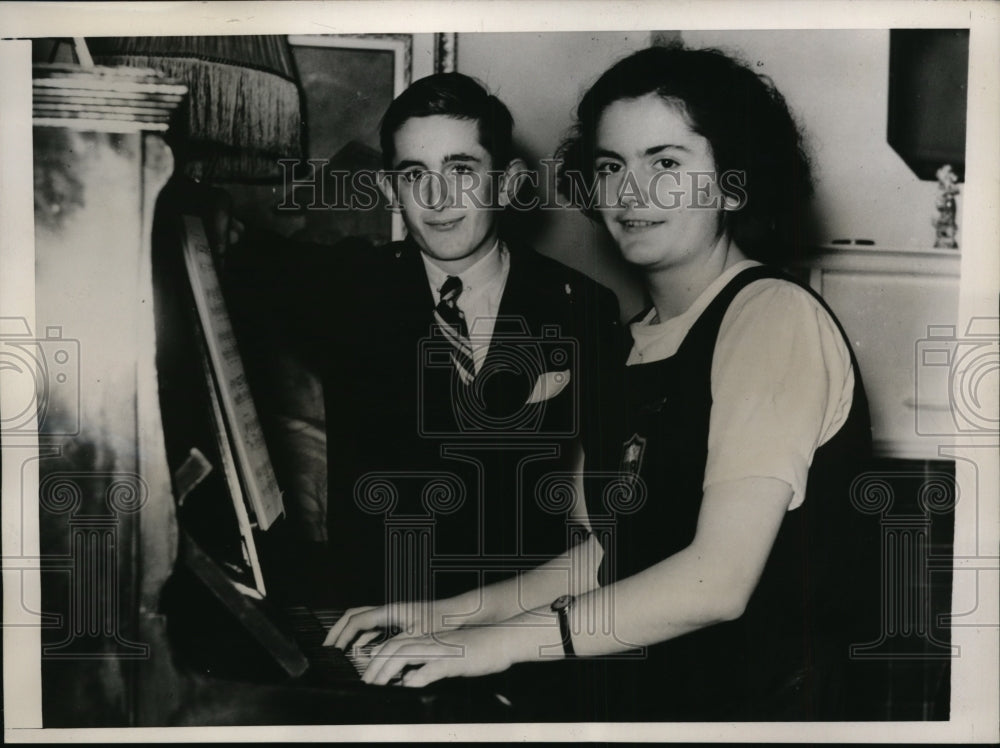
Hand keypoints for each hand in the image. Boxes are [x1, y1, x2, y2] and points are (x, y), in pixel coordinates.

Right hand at [323, 601, 446, 650]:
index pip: (357, 620)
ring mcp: (393, 614)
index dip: (341, 634)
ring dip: (350, 634)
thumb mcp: (416, 637)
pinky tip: (362, 650)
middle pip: (354, 615)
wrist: (458, 615)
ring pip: (362, 620)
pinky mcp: (398, 621)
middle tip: (327, 646)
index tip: (331, 648)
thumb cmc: (441, 622)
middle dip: (338, 629)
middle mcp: (388, 610)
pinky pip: (373, 627)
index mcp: (390, 611)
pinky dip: (363, 637)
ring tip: (340, 651)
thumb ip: (393, 646)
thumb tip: (370, 656)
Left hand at [361, 626, 516, 687]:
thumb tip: (411, 679)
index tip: (369, 673)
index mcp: (430, 640)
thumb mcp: (450, 656)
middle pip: (394, 647)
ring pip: (405, 654)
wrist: (505, 639)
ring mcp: (442, 649)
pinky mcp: (455, 660)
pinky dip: (417, 677)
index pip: (396, 644)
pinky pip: (431, 667)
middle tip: (366, 682)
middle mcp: (432, 641)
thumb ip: (430, 665)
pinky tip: (409, 685)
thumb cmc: (481, 649)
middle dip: (376, 665)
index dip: (379, 657)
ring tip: (377, 684)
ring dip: (388, 670)